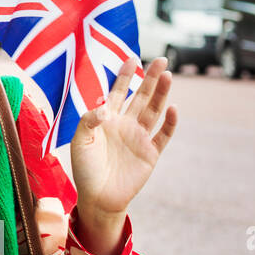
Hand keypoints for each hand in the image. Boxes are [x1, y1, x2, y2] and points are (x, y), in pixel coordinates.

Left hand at [70, 56, 177, 251]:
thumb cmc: (85, 168)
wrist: (98, 196)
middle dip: (151, 78)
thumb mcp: (80, 141)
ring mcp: (139, 137)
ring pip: (153, 110)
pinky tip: (173, 109)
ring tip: (168, 76)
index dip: (125, 76)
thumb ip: (88, 121)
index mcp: (107, 119)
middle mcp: (126, 124)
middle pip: (141, 96)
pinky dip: (170, 123)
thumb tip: (104, 109)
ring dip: (162, 94)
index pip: (118, 92)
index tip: (132, 58)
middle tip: (162, 60)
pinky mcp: (150, 153)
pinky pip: (163, 135)